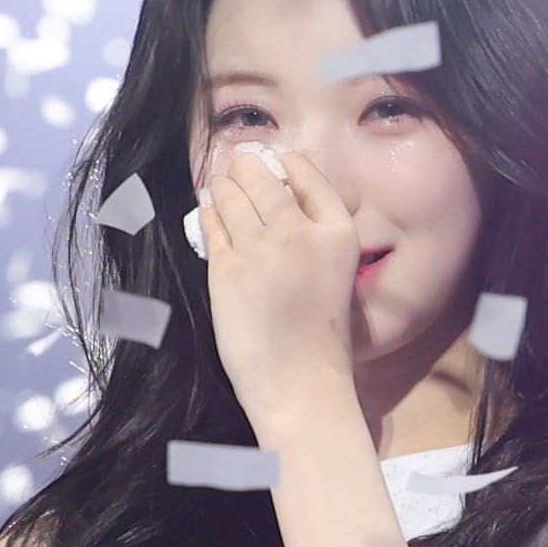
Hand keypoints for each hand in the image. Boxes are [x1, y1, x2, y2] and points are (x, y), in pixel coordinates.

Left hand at [195, 146, 361, 428]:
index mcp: (338, 233)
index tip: (276, 161)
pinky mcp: (227, 271)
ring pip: (232, 195)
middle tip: (237, 166)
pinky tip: (209, 209)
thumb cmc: (323, 338)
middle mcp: (299, 233)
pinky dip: (209, 213)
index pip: (307, 173)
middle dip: (245, 167)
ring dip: (223, 185)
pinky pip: (212, 225)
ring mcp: (260, 250)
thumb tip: (281, 195)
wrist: (302, 385)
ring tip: (220, 184)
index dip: (286, 162)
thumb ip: (317, 234)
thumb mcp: (338, 273)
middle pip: (263, 177)